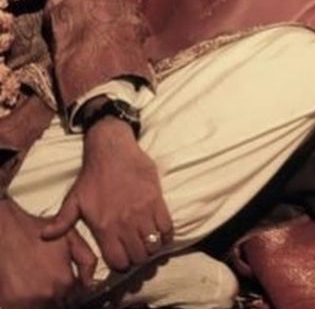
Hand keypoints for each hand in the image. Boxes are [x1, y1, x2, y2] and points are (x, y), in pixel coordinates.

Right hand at [0, 197, 95, 307]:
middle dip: (56, 294)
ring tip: (34, 277)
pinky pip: (22, 308)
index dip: (71, 290)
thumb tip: (89, 283)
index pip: (75, 298)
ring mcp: (26, 302)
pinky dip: (24, 301)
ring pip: (41, 306)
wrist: (6, 231)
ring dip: (39, 298)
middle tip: (46, 274)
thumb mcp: (70, 236)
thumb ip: (87, 260)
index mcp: (64, 281)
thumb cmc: (34, 231)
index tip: (64, 281)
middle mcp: (47, 294)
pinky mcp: (8, 304)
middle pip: (57, 304)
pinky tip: (23, 283)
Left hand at [43, 119, 172, 271]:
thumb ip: (62, 221)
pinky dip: (166, 236)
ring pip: (153, 244)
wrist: (112, 150)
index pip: (118, 261)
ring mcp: (142, 211)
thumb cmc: (92, 176)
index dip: (121, 265)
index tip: (123, 260)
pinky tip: (161, 234)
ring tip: (148, 243)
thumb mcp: (74, 199)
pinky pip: (166, 227)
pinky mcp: (156, 199)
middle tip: (136, 251)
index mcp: (104, 226)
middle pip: (138, 255)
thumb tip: (45, 237)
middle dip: (137, 258)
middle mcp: (124, 222)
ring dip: (151, 248)